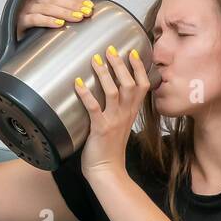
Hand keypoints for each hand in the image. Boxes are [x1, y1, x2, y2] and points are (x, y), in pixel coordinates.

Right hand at [15, 0, 92, 39]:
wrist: (21, 34)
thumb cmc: (38, 17)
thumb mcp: (55, 1)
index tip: (89, 5)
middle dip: (73, 5)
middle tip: (86, 12)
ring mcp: (27, 8)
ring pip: (48, 8)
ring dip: (65, 13)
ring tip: (77, 18)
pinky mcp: (22, 20)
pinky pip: (36, 19)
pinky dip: (48, 21)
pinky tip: (59, 24)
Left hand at [75, 45, 150, 180]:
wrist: (108, 171)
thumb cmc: (111, 150)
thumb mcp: (121, 126)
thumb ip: (120, 110)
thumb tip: (112, 93)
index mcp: (131, 113)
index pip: (142, 86)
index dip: (139, 69)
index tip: (132, 53)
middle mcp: (125, 115)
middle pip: (129, 85)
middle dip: (120, 65)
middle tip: (110, 50)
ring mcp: (113, 121)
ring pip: (114, 92)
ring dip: (105, 74)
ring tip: (96, 59)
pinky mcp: (100, 129)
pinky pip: (93, 108)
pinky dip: (86, 94)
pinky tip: (78, 82)